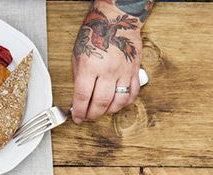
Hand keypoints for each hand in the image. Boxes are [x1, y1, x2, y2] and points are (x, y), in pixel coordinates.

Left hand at [70, 4, 144, 121]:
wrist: (116, 18)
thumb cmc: (96, 32)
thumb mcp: (77, 54)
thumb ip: (78, 77)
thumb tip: (79, 97)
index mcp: (90, 65)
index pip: (83, 97)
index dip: (79, 111)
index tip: (77, 117)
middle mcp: (107, 70)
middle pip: (100, 103)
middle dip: (92, 115)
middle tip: (88, 117)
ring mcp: (123, 71)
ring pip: (118, 102)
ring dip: (108, 111)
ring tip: (101, 111)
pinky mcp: (134, 71)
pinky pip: (132, 94)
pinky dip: (125, 103)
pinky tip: (117, 103)